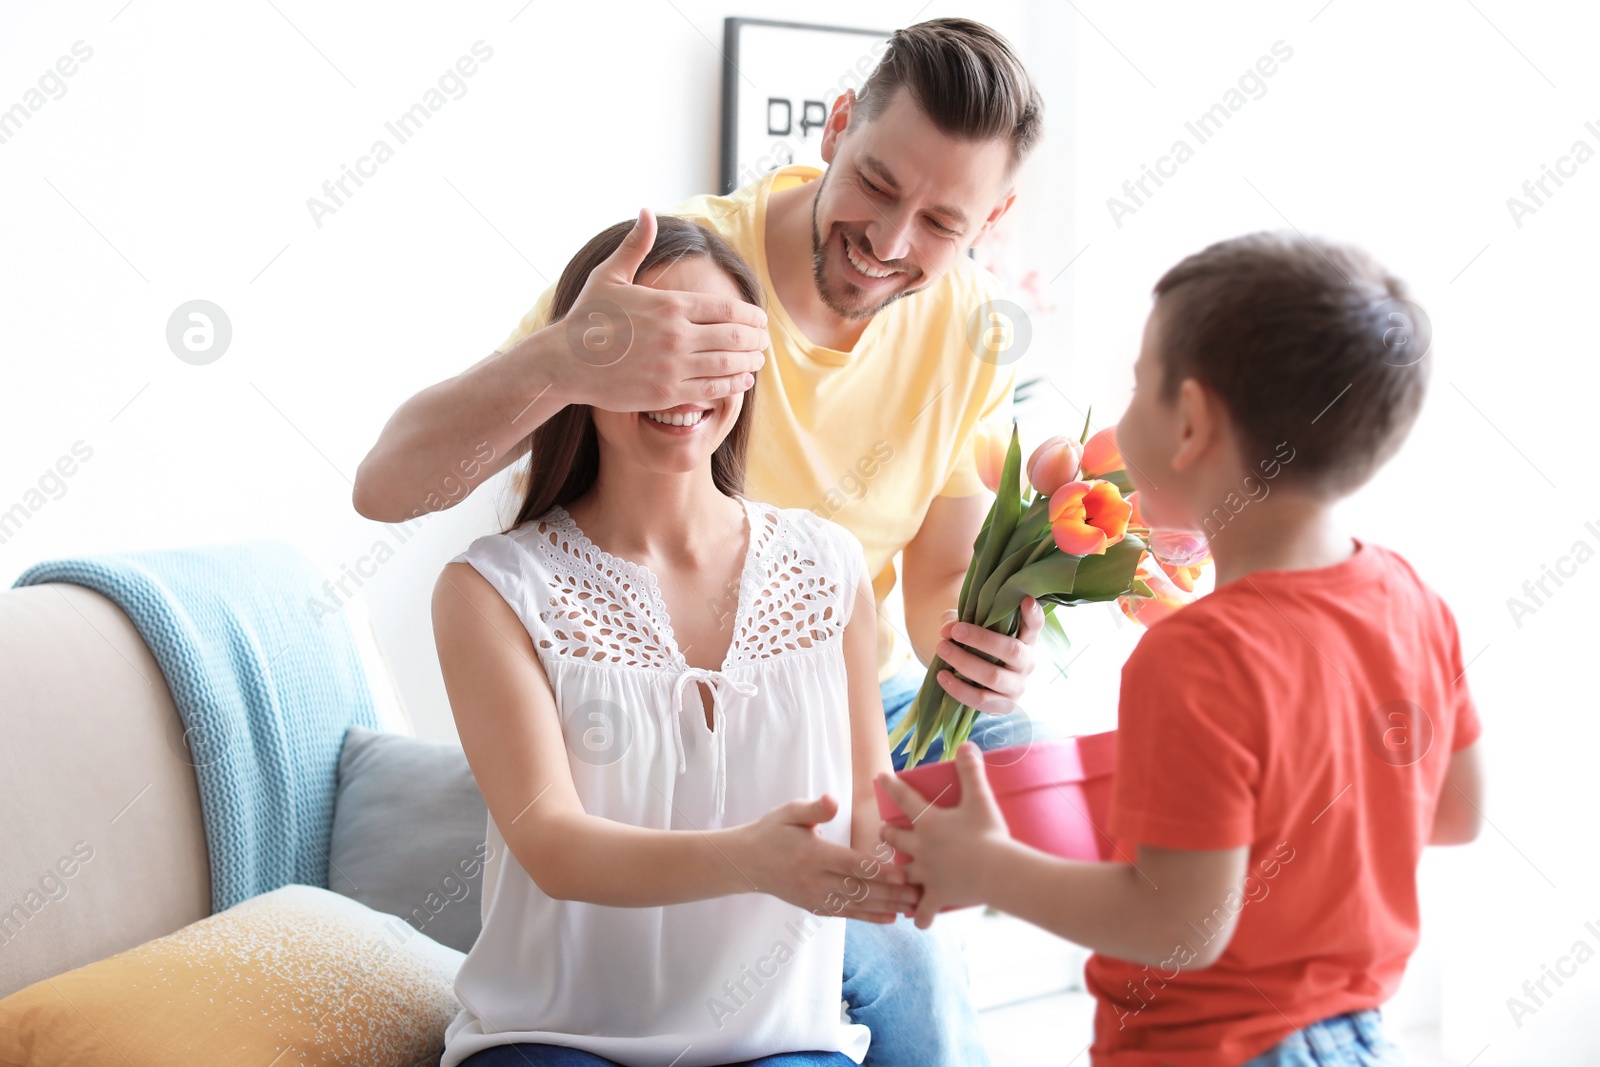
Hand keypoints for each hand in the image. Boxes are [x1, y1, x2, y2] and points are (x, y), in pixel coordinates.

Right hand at [541, 207, 768, 409]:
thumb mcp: (610, 275)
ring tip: (758, 361)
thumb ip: (636, 245)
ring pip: (728, 365)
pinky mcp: (666, 393)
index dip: (751, 316)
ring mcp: (673, 366)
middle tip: (764, 342)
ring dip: (750, 363)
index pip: (727, 309)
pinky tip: (743, 381)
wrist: (564, 362)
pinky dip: (734, 385)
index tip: (760, 320)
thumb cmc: (587, 318)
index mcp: (669, 304)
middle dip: (756, 340)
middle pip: (735, 337)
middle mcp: (676, 335)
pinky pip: (712, 390)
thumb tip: (646, 212)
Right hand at [733, 794, 921, 922]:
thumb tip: (832, 801)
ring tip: (913, 907)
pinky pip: (847, 914)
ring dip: (887, 906)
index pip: (850, 865)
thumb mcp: (789, 812)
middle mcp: (815, 881)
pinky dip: (869, 917)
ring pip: (857, 905)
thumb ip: (814, 808)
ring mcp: (815, 898)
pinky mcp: (815, 908)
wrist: (746, 863)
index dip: (878, 871)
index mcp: (812, 855)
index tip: (903, 873)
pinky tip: (890, 917)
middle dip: (892, 892)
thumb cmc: (772, 832)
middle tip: (920, 893)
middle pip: (859, 889)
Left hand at [877, 743, 1011, 928]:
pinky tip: (917, 920)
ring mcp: (927, 874)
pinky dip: (920, 916)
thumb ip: (972, 771)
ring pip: (901, 873)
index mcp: (928, 822)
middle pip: (893, 839)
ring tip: (895, 872)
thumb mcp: (981, 799)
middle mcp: (921, 848)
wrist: (998, 871)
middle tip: (886, 832)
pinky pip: (923, 910)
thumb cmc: (989, 833)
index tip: (879, 777)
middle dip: (888, 834)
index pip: (904, 798)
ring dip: (896, 872)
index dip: (891, 786)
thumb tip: (967, 745)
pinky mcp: (938, 895)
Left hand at [934, 594, 1043, 714]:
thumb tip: (946, 629)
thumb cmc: (978, 644)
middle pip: (1011, 651)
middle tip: (955, 631)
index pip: (1035, 625)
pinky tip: (942, 675)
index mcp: (1027, 639)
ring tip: (941, 648)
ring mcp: (1017, 686)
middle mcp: (1027, 662)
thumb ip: (960, 622)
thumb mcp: (971, 627)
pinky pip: (981, 699)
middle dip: (981, 639)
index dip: (1033, 614)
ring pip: (993, 676)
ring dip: (964, 662)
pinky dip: (959, 689)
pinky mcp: (1004, 705)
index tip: (1026, 600)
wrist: (978, 677)